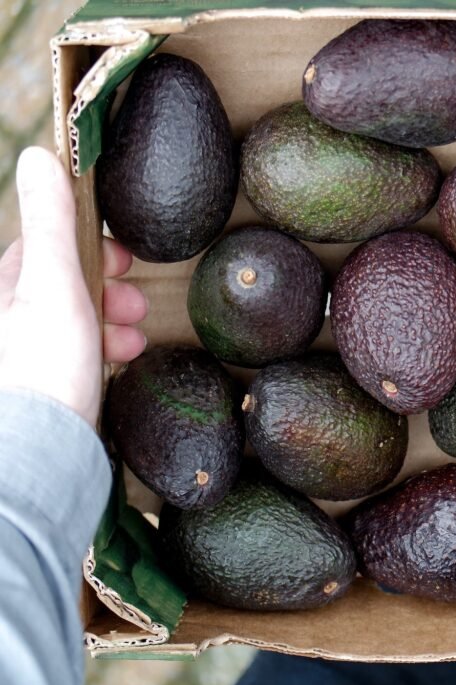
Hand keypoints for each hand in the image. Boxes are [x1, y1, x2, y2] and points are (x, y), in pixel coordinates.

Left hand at [0, 147, 147, 423]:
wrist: (40, 454)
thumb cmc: (42, 367)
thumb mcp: (52, 284)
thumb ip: (51, 222)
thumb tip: (39, 154)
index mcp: (0, 290)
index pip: (42, 249)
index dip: (87, 245)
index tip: (121, 257)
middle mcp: (5, 322)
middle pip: (59, 286)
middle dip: (105, 288)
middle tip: (135, 300)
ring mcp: (20, 356)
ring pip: (71, 323)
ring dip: (110, 322)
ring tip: (134, 338)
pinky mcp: (40, 389)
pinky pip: (74, 355)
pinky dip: (101, 352)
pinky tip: (120, 361)